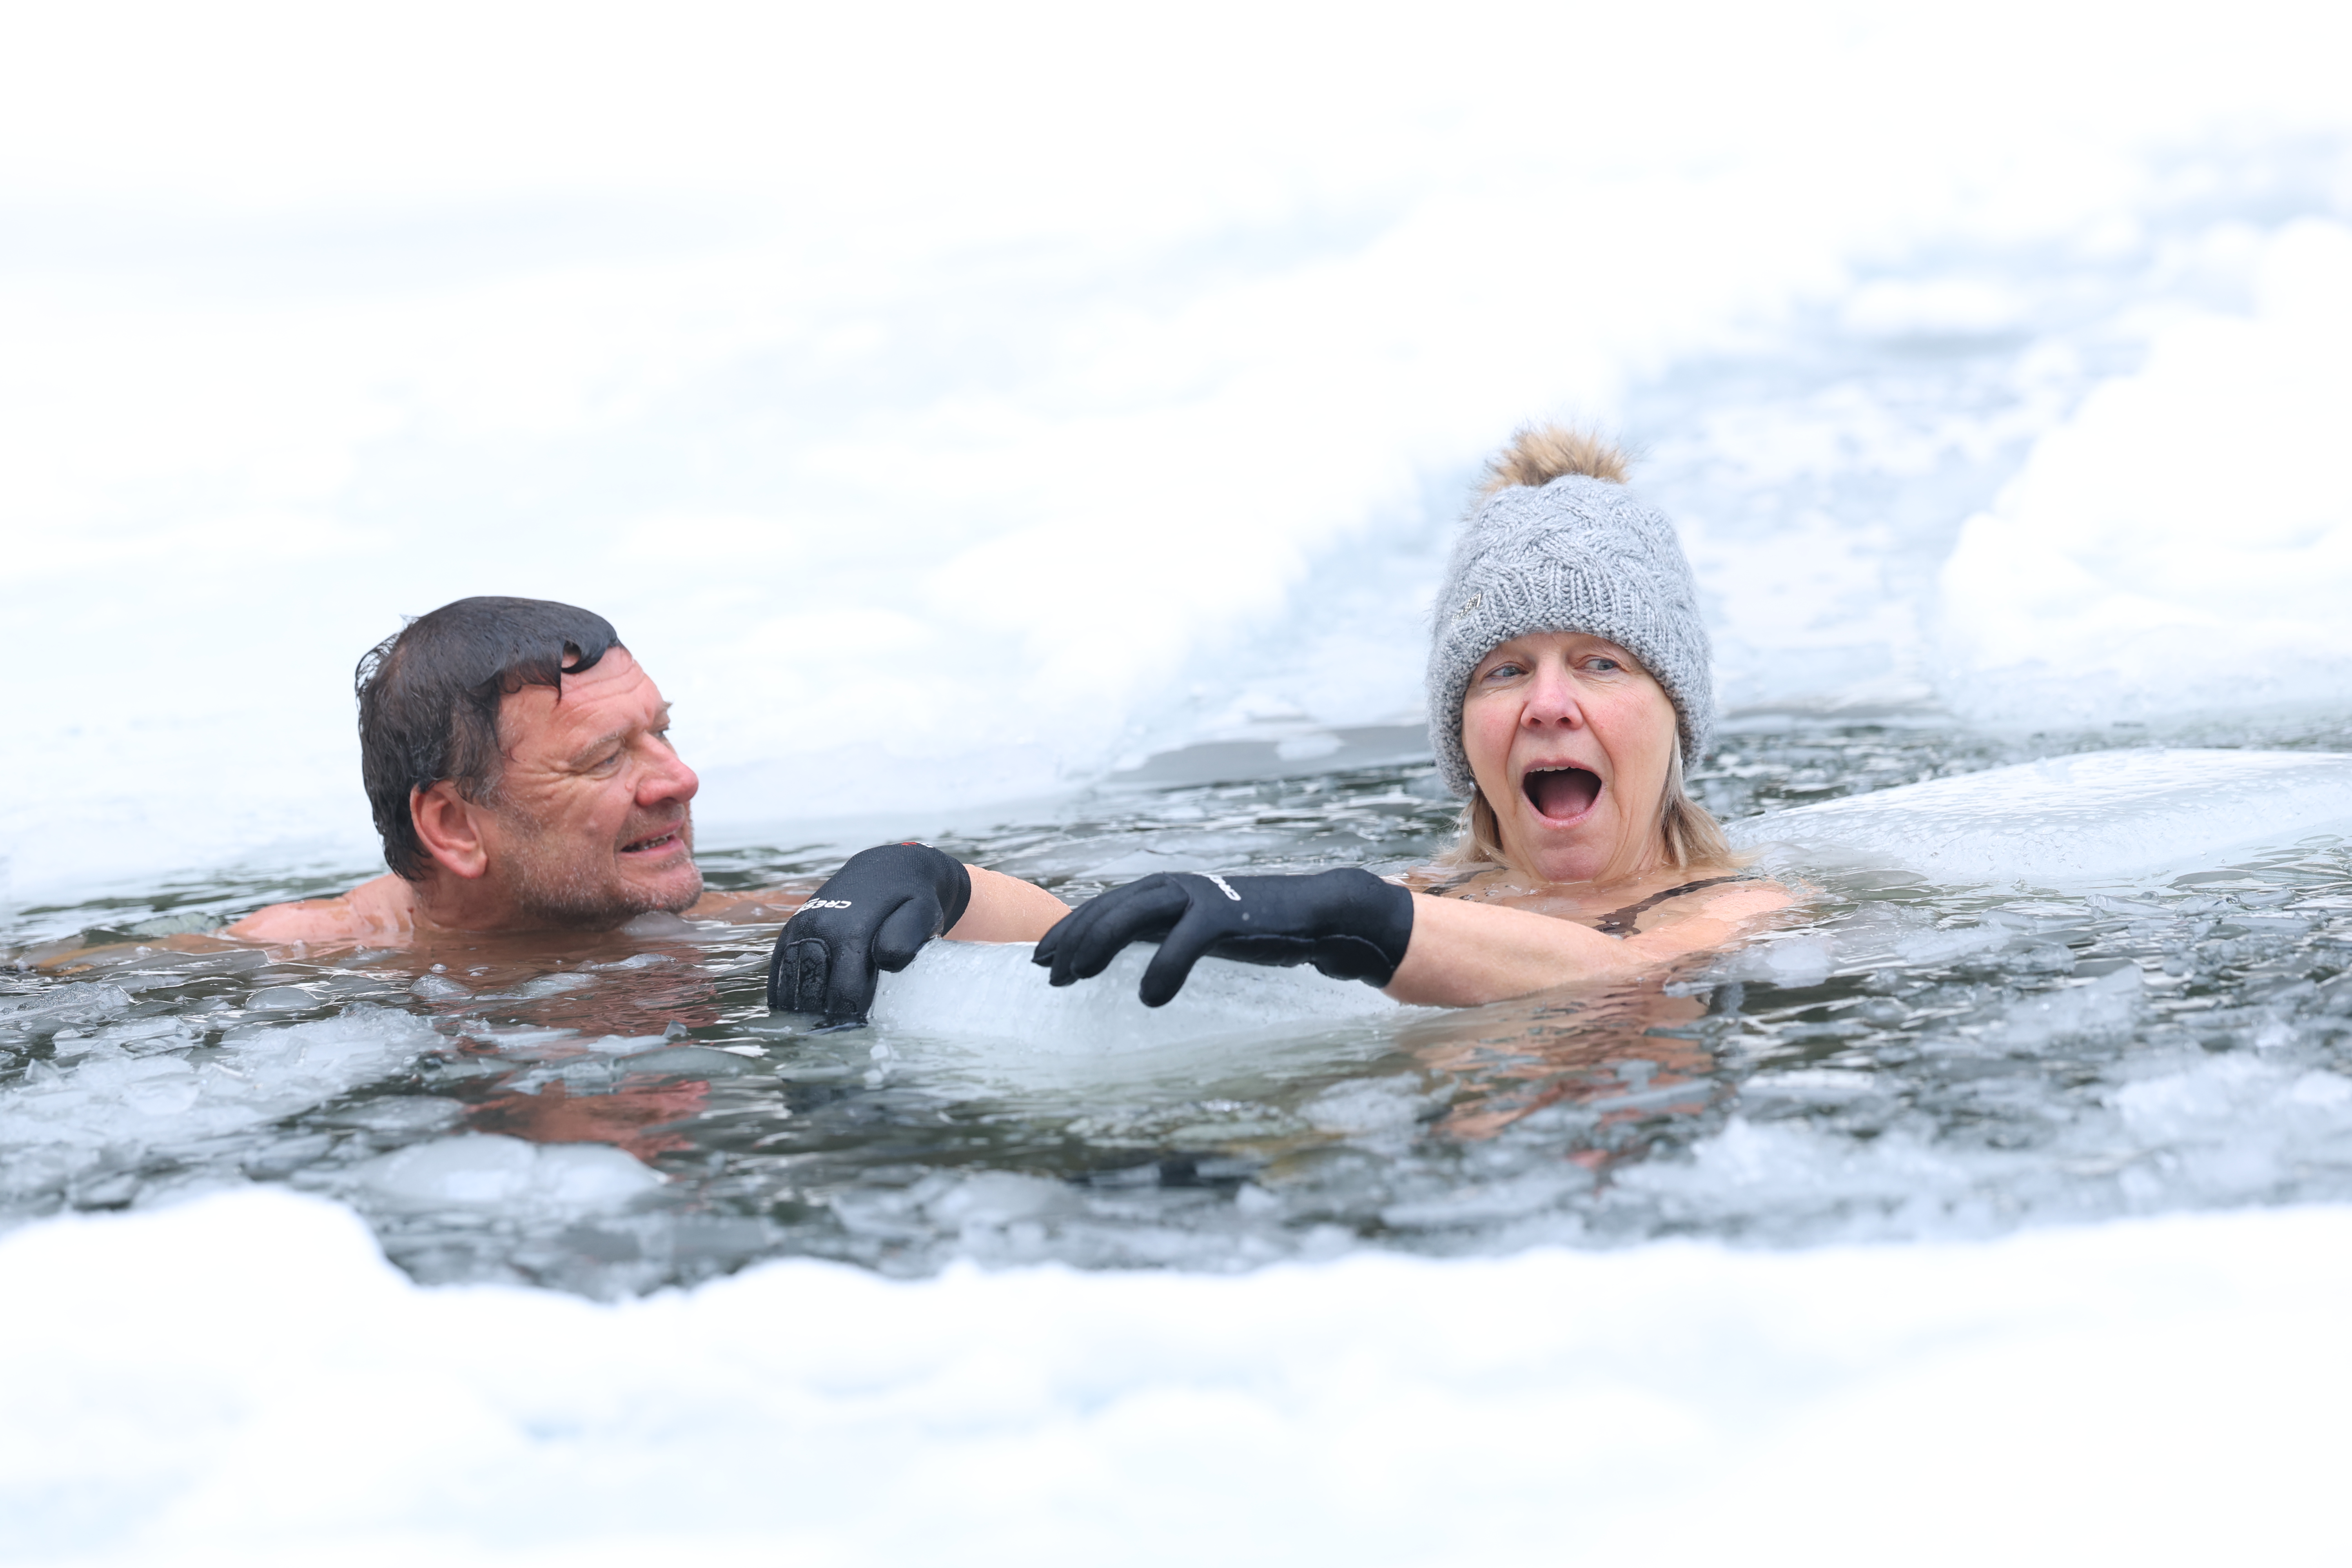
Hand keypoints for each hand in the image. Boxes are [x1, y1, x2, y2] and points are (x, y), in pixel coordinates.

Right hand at [767, 843, 972, 1022]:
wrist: (887, 867)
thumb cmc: (912, 899)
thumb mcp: (922, 913)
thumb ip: (907, 937)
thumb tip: (885, 960)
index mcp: (851, 931)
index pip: (843, 993)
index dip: (850, 1020)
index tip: (857, 1037)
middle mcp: (818, 928)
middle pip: (811, 993)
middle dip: (822, 1022)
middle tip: (834, 1042)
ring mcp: (800, 927)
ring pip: (789, 985)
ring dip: (799, 1013)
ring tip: (814, 1034)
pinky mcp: (791, 928)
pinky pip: (779, 969)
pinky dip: (783, 995)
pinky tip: (794, 1014)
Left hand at [1032, 868, 1414, 1006]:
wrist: (1313, 915)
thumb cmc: (1251, 926)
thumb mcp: (1195, 927)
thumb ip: (1160, 933)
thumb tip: (1118, 955)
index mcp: (1164, 889)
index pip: (1102, 907)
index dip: (1067, 931)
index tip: (1039, 958)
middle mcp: (1174, 886)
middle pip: (1107, 909)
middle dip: (1072, 940)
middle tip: (1046, 974)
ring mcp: (1199, 897)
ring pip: (1133, 916)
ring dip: (1098, 945)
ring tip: (1073, 977)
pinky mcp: (1226, 915)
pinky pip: (1184, 941)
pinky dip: (1163, 968)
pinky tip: (1149, 997)